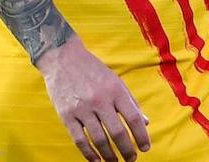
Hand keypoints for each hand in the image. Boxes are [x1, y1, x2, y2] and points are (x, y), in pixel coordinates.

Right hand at [35, 36, 150, 160]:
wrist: (62, 57)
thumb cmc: (92, 69)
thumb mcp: (115, 80)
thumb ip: (131, 101)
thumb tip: (146, 122)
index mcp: (115, 90)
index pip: (134, 118)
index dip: (142, 136)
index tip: (145, 148)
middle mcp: (99, 100)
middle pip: (118, 133)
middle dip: (127, 151)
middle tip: (131, 159)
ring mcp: (82, 108)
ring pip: (99, 140)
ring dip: (110, 156)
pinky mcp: (66, 115)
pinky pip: (79, 140)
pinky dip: (89, 154)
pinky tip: (96, 160)